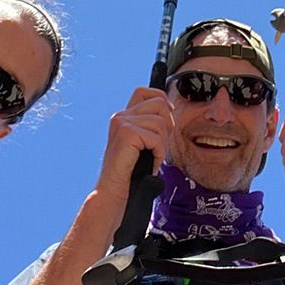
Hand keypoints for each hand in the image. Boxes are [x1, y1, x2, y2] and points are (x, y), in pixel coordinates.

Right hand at [93, 87, 174, 208]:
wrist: (114, 192)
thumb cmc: (130, 173)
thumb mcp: (141, 143)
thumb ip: (149, 126)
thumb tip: (170, 111)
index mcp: (123, 117)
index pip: (144, 92)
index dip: (161, 99)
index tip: (168, 117)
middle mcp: (120, 116)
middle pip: (159, 103)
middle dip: (167, 124)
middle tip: (160, 145)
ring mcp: (122, 123)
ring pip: (160, 122)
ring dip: (162, 143)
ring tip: (152, 157)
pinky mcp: (127, 134)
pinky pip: (157, 138)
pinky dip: (159, 153)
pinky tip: (150, 163)